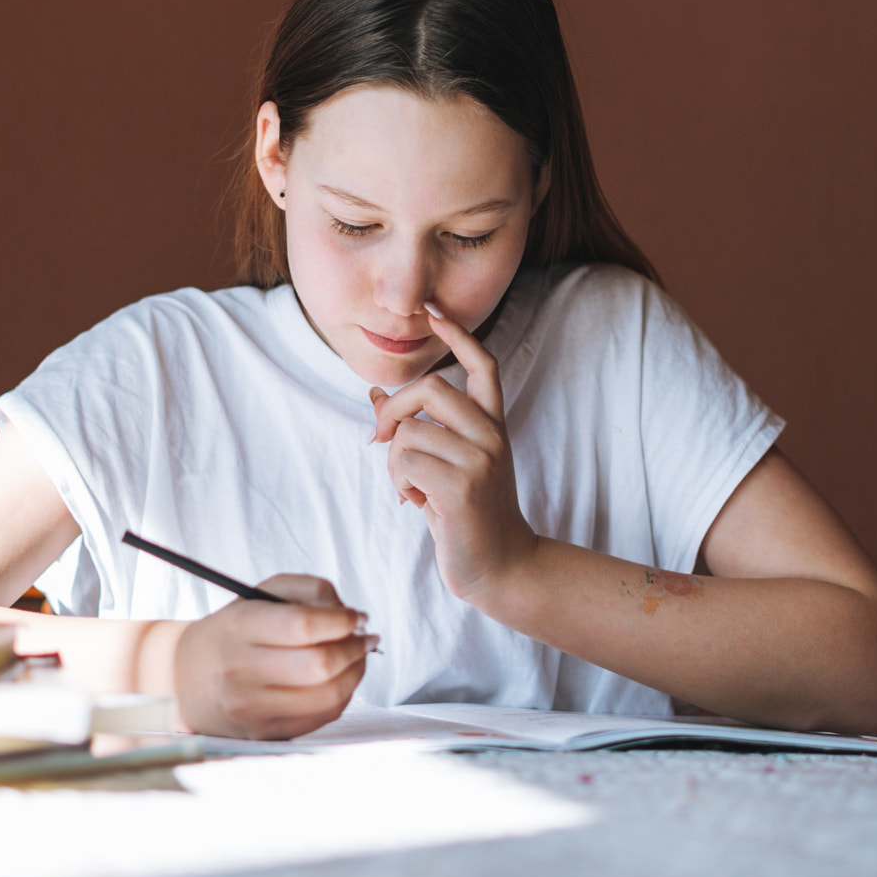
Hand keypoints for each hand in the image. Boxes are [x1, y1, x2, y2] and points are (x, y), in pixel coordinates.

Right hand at [171, 574, 371, 738]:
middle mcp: (240, 671)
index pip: (302, 626)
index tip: (357, 616)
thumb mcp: (261, 594)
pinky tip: (341, 678)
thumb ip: (309, 590)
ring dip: (356, 672)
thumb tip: (350, 615)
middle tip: (366, 636)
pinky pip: (323, 716)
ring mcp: (252, 709)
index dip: (341, 620)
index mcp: (238, 628)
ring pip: (328, 695)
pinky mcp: (266, 733)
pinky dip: (343, 694)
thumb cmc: (233, 632)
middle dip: (355, 647)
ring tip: (358, 656)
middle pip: (320, 664)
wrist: (186, 681)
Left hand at [369, 304, 539, 605]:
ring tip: (413, 488)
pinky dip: (399, 483)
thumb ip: (421, 430)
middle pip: (429, 387)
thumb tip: (375, 397)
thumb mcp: (449, 465)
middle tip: (380, 438)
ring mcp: (480, 459)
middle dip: (393, 409)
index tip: (433, 310)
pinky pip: (405, 463)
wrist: (502, 566)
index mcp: (493, 425)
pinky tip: (417, 503)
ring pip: (408, 432)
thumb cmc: (470, 514)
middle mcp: (491, 435)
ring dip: (394, 462)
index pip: (483, 365)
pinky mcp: (462, 487)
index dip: (458, 334)